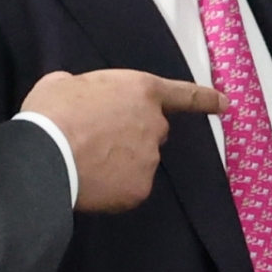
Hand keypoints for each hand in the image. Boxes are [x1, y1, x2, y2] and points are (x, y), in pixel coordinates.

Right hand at [20, 69, 227, 212]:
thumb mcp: (65, 83)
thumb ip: (86, 87)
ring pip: (140, 161)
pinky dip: (114, 189)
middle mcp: (155, 124)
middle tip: (98, 140)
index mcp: (142, 90)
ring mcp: (150, 158)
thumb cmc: (53, 112)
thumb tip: (79, 96)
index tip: (226, 104)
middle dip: (134, 135)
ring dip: (122, 162)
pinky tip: (92, 183)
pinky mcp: (140, 189)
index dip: (206, 99)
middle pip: (153, 131)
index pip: (184, 95)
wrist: (45, 156)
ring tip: (88, 163)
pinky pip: (129, 188)